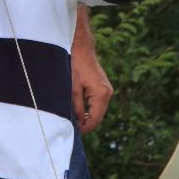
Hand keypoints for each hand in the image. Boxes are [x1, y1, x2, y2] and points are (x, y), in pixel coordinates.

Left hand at [71, 8, 111, 132]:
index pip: (95, 119)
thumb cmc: (75, 63)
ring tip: (72, 117)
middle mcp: (107, 92)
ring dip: (87, 115)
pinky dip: (89, 107)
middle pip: (98, 116)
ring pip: (97, 110)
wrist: (81, 46)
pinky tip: (77, 108)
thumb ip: (76, 106)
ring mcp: (107, 89)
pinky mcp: (103, 86)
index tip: (73, 132)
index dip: (85, 129)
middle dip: (86, 123)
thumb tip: (77, 123)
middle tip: (70, 126)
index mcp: (101, 94)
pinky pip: (97, 102)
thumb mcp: (72, 87)